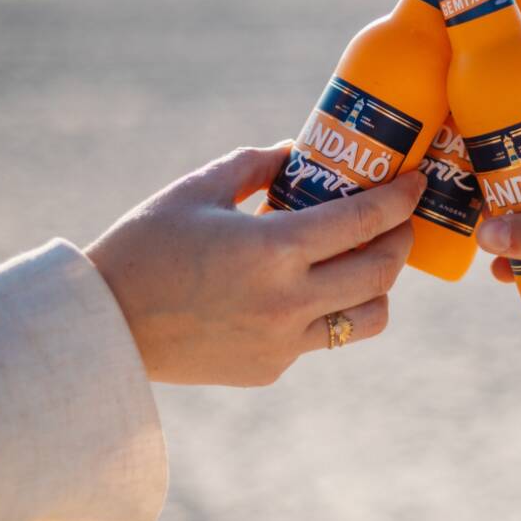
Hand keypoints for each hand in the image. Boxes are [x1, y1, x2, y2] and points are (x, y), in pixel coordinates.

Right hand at [85, 145, 423, 386]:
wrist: (102, 326)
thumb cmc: (145, 246)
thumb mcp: (199, 188)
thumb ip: (257, 164)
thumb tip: (300, 151)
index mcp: (273, 248)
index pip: (364, 219)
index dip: (401, 198)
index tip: (417, 181)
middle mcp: (288, 300)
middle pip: (381, 270)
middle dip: (401, 239)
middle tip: (399, 219)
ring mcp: (283, 342)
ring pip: (368, 318)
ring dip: (380, 286)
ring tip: (366, 261)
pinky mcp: (270, 369)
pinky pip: (322, 339)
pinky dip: (327, 311)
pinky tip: (307, 289)